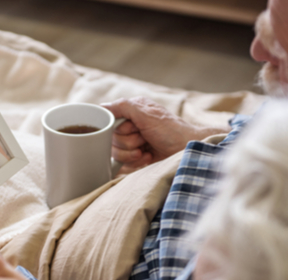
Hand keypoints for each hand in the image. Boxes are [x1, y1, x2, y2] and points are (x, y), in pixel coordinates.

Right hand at [102, 97, 229, 174]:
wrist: (186, 151)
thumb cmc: (171, 130)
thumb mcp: (146, 114)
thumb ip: (123, 107)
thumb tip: (101, 107)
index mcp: (132, 111)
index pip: (109, 121)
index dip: (118, 129)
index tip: (132, 129)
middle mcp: (131, 125)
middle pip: (111, 139)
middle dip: (128, 143)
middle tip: (144, 140)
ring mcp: (133, 142)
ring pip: (116, 153)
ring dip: (132, 154)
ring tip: (146, 150)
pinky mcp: (136, 157)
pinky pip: (123, 164)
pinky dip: (136, 162)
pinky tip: (148, 157)